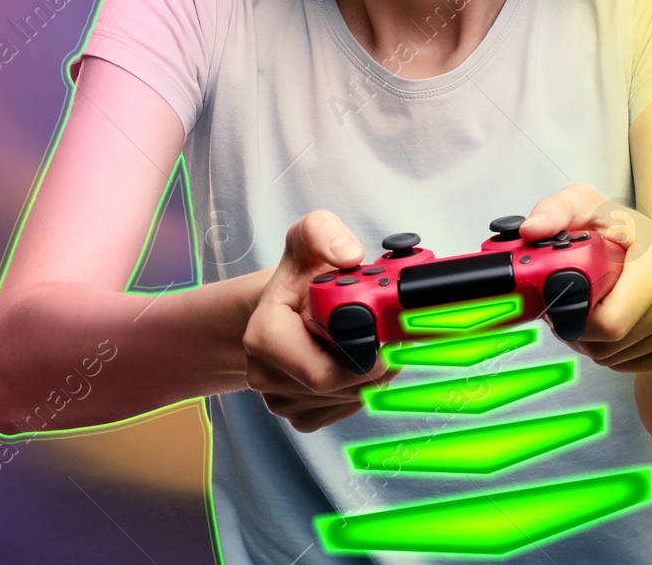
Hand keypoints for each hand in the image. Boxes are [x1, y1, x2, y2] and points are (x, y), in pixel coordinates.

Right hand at [241, 209, 399, 430]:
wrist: (286, 306)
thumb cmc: (299, 278)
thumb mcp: (308, 238)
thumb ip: (325, 233)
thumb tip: (348, 254)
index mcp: (264, 337)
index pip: (328, 371)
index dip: (367, 353)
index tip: (386, 330)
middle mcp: (267, 375)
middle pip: (345, 386)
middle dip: (377, 361)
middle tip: (387, 332)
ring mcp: (282, 401)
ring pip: (351, 398)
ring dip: (373, 372)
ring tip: (369, 340)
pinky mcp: (300, 416)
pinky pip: (346, 409)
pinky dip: (361, 387)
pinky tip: (355, 360)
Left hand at [520, 183, 651, 375]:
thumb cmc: (626, 234)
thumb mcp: (589, 208)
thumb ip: (556, 212)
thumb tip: (532, 230)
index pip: (606, 322)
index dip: (574, 316)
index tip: (565, 299)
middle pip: (608, 345)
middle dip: (580, 333)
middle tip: (572, 310)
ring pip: (618, 359)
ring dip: (596, 344)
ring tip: (596, 313)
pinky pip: (635, 367)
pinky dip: (617, 354)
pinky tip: (620, 326)